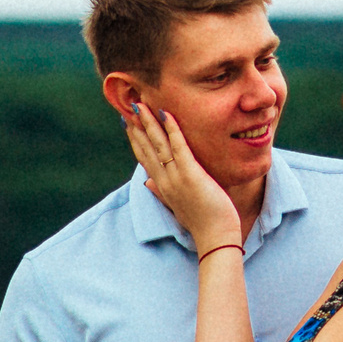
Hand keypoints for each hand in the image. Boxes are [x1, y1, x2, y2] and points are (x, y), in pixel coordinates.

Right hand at [124, 103, 244, 255]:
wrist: (215, 237)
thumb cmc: (201, 222)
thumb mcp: (177, 206)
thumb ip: (161, 192)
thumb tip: (146, 182)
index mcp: (161, 186)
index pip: (144, 158)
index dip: (135, 139)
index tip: (128, 123)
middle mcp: (164, 180)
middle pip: (146, 148)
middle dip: (137, 126)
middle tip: (128, 107)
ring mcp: (176, 177)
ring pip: (158, 144)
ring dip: (148, 122)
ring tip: (140, 104)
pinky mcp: (190, 174)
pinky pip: (179, 146)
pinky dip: (172, 128)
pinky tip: (166, 113)